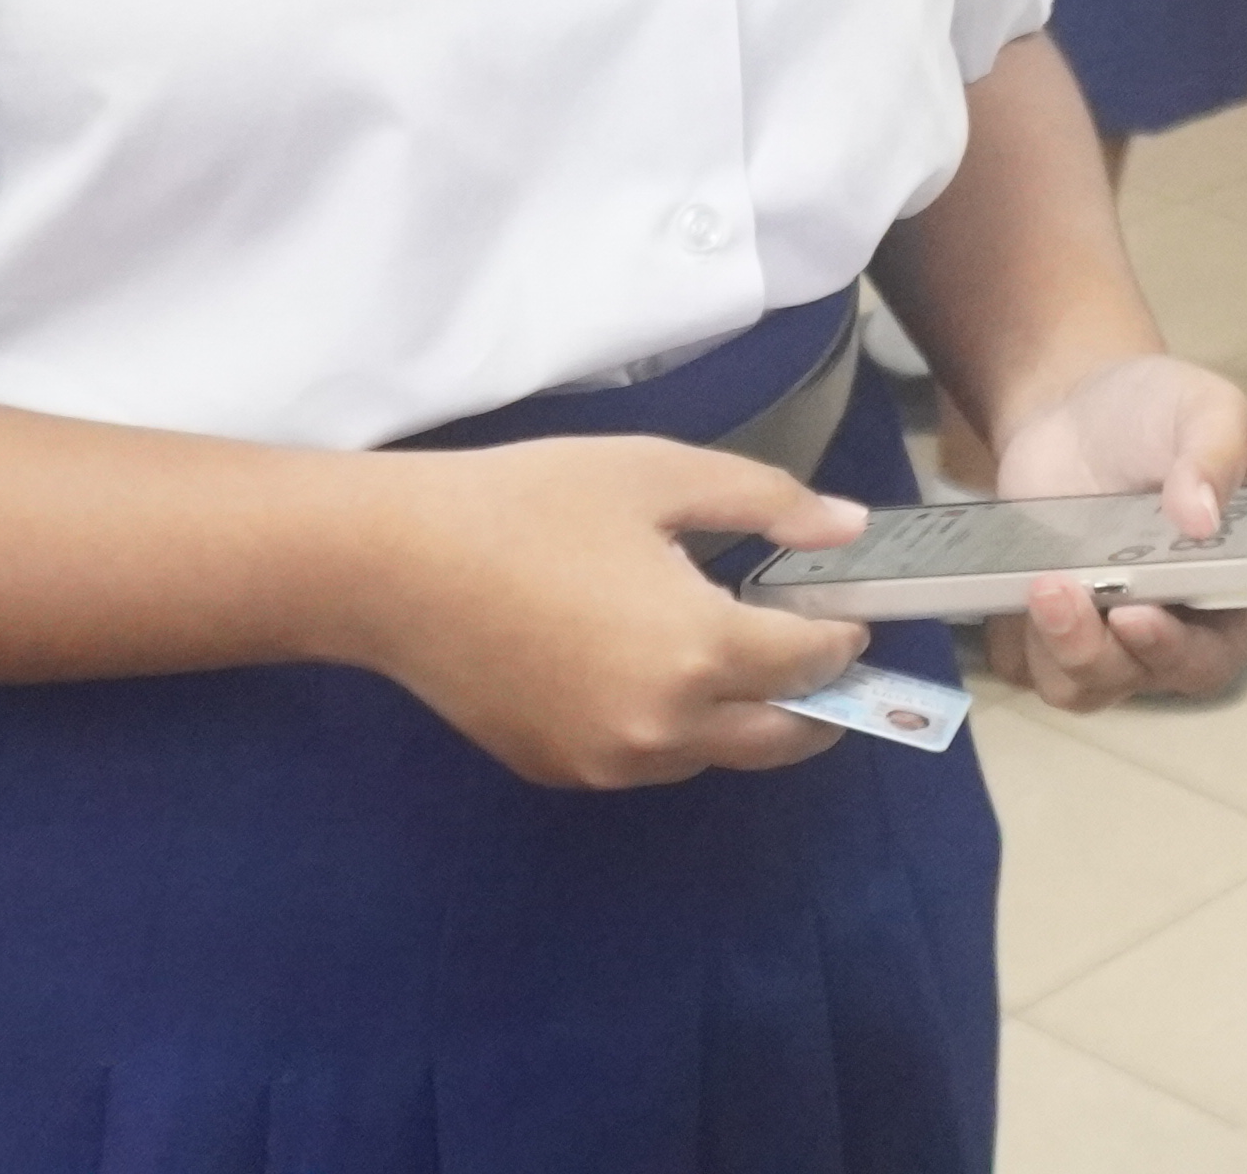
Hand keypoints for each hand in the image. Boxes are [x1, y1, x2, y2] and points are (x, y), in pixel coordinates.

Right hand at [323, 434, 874, 788]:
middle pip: (780, 737)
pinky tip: (655, 673)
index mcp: (700, 650)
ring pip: (713, 755)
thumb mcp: (661, 475)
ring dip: (743, 718)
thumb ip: (768, 503)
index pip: (811, 662)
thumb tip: (848, 528)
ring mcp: (609, 762)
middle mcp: (665, 728)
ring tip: (737, 658)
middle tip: (827, 664)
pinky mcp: (560, 771)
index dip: (840, 636)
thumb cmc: (532, 504)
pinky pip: (647, 762)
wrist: (397, 565)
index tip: (849, 614)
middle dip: (819, 704)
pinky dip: (674, 729)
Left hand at [979, 351, 1246, 707]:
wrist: (1076, 412)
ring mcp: (1111, 635)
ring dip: (1057, 647)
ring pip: (1083, 685)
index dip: (1177, 651)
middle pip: (1142, 677)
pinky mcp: (1054, 629)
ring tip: (1038, 580)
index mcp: (1231, 587)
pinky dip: (1022, 636)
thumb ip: (1216, 452)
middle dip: (1099, 648)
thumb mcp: (1204, 408)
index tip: (1134, 614)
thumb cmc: (1157, 413)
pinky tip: (1018, 581)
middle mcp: (1177, 626)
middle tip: (1059, 587)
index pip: (1216, 652)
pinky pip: (1034, 665)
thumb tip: (1202, 516)